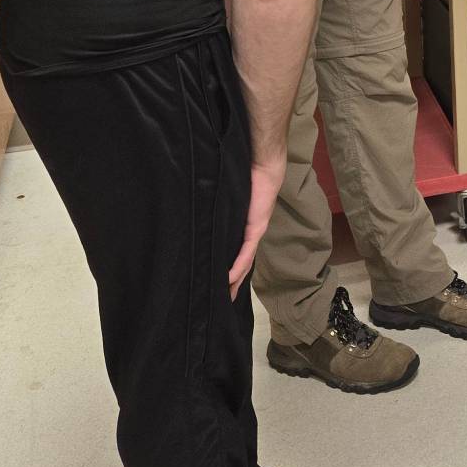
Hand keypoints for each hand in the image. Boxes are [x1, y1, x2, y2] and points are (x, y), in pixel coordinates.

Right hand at [229, 157, 286, 298]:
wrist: (264, 165)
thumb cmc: (247, 176)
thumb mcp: (230, 198)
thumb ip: (220, 207)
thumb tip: (201, 210)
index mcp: (246, 227)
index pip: (237, 254)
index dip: (230, 271)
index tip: (220, 285)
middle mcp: (252, 233)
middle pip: (242, 265)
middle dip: (232, 284)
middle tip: (222, 301)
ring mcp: (255, 232)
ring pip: (245, 263)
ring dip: (235, 281)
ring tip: (225, 297)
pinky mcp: (256, 228)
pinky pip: (245, 253)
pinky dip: (237, 267)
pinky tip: (229, 280)